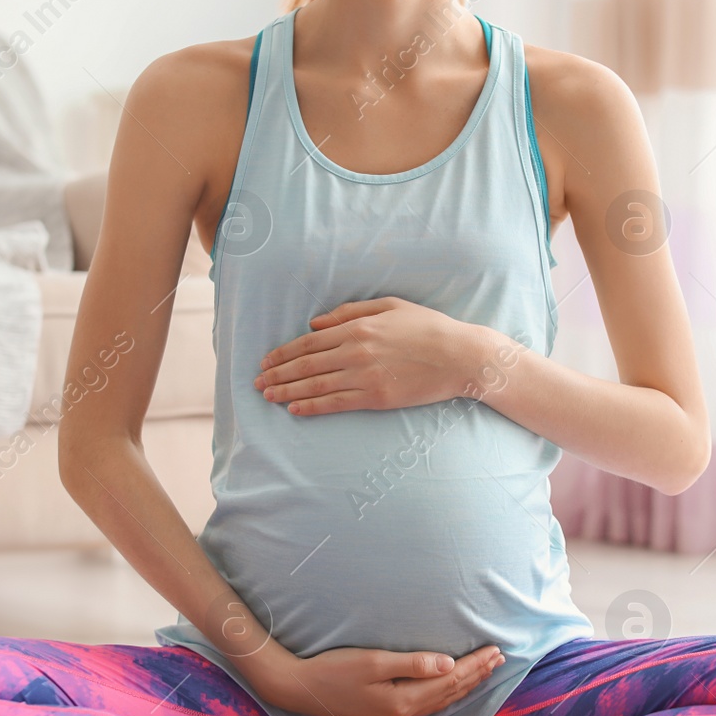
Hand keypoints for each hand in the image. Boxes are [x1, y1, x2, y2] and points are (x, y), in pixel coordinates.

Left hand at [255, 298, 482, 415]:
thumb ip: (350, 312)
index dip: (283, 353)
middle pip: (305, 365)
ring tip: (267, 396)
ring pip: (315, 386)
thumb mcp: (390, 306)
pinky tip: (294, 409)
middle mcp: (355, 352)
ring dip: (287, 392)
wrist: (459, 356)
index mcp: (357, 328)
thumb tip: (314, 324)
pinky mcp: (376, 398)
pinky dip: (311, 407)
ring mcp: (365, 377)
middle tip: (257, 382)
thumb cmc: (427, 327)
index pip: (308, 343)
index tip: (266, 361)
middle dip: (277, 374)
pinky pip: (336, 403)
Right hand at [256, 644, 504, 715]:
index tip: (496, 650)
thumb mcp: (374, 663)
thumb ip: (412, 664)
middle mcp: (403, 713)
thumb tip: (449, 664)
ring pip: (442, 700)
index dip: (475, 666)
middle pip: (451, 693)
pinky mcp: (386, 713)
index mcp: (403, 701)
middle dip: (477, 674)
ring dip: (466, 685)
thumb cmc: (334, 670)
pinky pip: (429, 704)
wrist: (301, 689)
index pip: (450, 681)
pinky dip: (447, 693)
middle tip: (501, 658)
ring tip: (486, 671)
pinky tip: (452, 689)